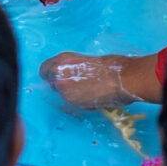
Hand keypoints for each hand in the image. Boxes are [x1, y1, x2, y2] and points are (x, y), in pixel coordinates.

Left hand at [41, 50, 161, 109]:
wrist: (122, 79)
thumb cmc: (109, 65)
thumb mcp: (83, 60)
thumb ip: (70, 67)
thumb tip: (67, 74)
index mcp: (61, 61)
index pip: (44, 70)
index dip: (50, 73)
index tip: (57, 75)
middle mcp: (59, 77)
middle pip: (52, 83)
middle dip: (61, 84)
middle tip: (76, 82)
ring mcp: (65, 93)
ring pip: (62, 95)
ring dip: (71, 93)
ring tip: (88, 89)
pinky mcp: (75, 105)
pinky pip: (72, 104)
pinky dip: (79, 101)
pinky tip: (92, 96)